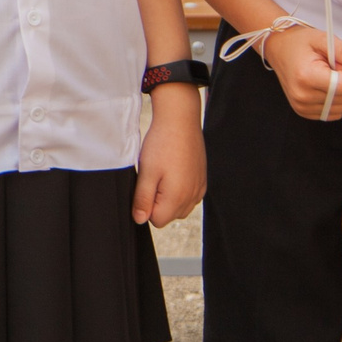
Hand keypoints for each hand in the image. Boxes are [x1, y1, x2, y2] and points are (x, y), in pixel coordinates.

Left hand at [133, 87, 205, 226]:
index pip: (157, 221)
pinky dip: (179, 189)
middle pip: (170, 215)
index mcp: (178, 198)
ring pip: (179, 207)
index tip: (145, 185)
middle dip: (158, 202)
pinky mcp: (202, 180)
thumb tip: (140, 220)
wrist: (180, 120)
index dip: (146, 206)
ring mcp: (199, 188)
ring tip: (163, 172)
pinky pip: (189, 196)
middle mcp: (192, 197)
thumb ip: (143, 199)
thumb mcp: (146, 172)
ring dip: (169, 196)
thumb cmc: (162, 144)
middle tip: (153, 176)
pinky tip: (173, 170)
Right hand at [264, 23, 341, 120]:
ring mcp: (302, 106)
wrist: (279, 49)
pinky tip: (323, 87)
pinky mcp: (303, 112)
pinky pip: (334, 113)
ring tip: (327, 76)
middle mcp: (302, 96)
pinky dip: (334, 101)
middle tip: (332, 68)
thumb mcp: (324, 39)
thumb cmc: (301, 42)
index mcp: (307, 77)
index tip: (339, 62)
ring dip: (341, 92)